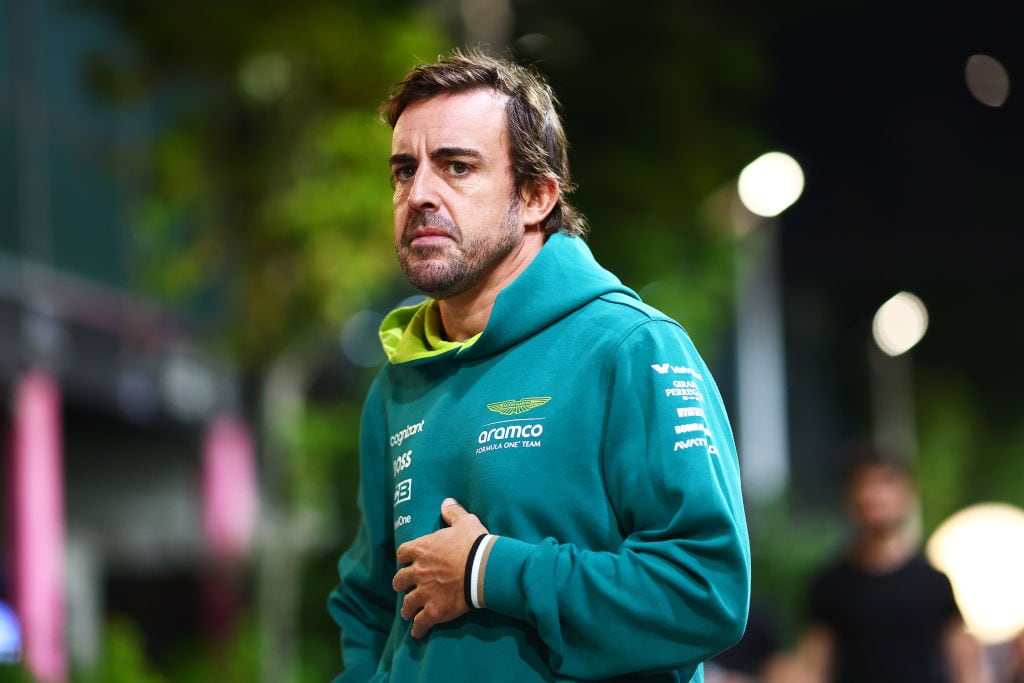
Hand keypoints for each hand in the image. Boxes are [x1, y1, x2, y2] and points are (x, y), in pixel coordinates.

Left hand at [392, 498, 487, 637]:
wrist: (483, 568)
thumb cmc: (474, 543)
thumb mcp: (464, 522)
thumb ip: (452, 512)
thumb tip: (447, 501)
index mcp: (422, 549)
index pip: (403, 553)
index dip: (405, 558)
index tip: (407, 561)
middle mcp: (418, 571)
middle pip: (400, 580)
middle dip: (401, 584)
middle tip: (403, 587)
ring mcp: (424, 592)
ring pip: (408, 603)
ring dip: (407, 608)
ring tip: (408, 613)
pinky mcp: (434, 610)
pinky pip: (421, 623)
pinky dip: (418, 629)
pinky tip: (418, 633)